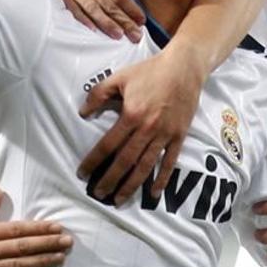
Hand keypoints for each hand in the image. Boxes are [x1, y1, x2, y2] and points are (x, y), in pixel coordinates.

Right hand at [42, 0, 144, 40]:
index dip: (131, 8)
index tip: (141, 20)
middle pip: (107, 5)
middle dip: (123, 22)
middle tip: (135, 35)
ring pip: (91, 9)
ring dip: (106, 25)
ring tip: (119, 36)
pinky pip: (72, 8)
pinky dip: (83, 20)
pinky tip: (95, 30)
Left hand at [77, 46, 205, 203]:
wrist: (184, 67)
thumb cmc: (150, 71)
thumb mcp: (120, 77)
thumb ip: (98, 94)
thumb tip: (83, 113)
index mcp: (131, 115)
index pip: (108, 145)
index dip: (93, 161)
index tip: (83, 174)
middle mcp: (147, 129)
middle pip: (125, 161)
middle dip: (110, 180)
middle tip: (99, 193)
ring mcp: (165, 134)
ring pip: (145, 166)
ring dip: (131, 185)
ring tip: (119, 199)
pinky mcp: (179, 136)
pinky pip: (169, 162)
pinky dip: (162, 179)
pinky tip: (153, 192)